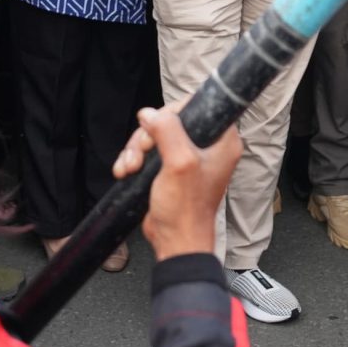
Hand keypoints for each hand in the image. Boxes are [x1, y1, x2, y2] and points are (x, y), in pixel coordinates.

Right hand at [114, 107, 240, 260]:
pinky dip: (135, 158)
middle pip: (171, 120)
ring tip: (130, 167)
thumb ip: (167, 131)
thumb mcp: (179, 164)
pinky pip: (149, 151)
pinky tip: (125, 171)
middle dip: (148, 135)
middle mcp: (208, 146)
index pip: (199, 105)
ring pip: (155, 135)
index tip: (159, 125)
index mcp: (222, 141)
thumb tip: (150, 114)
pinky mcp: (171, 169)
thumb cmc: (185, 209)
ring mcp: (189, 158)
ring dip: (137, 149)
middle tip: (141, 151)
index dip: (174, 111)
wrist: (175, 241)